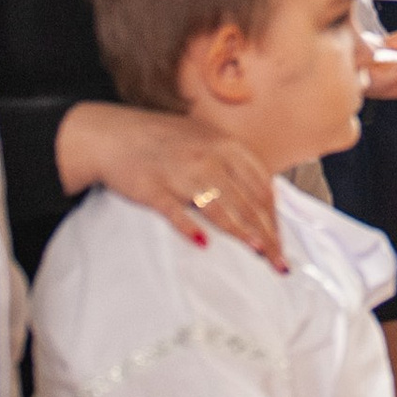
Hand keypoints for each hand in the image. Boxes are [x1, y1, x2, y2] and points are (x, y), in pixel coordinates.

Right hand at [57, 102, 283, 268]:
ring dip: (241, 231)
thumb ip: (235, 163)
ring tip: (258, 252)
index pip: (261, 186)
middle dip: (267, 234)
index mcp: (225, 145)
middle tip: (279, 261)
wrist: (114, 134)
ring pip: (219, 207)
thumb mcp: (207, 139)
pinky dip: (189, 227)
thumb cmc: (164, 140)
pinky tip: (203, 243)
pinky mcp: (153, 189)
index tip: (282, 241)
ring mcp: (180, 173)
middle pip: (246, 202)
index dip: (275, 217)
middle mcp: (208, 157)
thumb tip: (266, 197)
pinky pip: (175, 211)